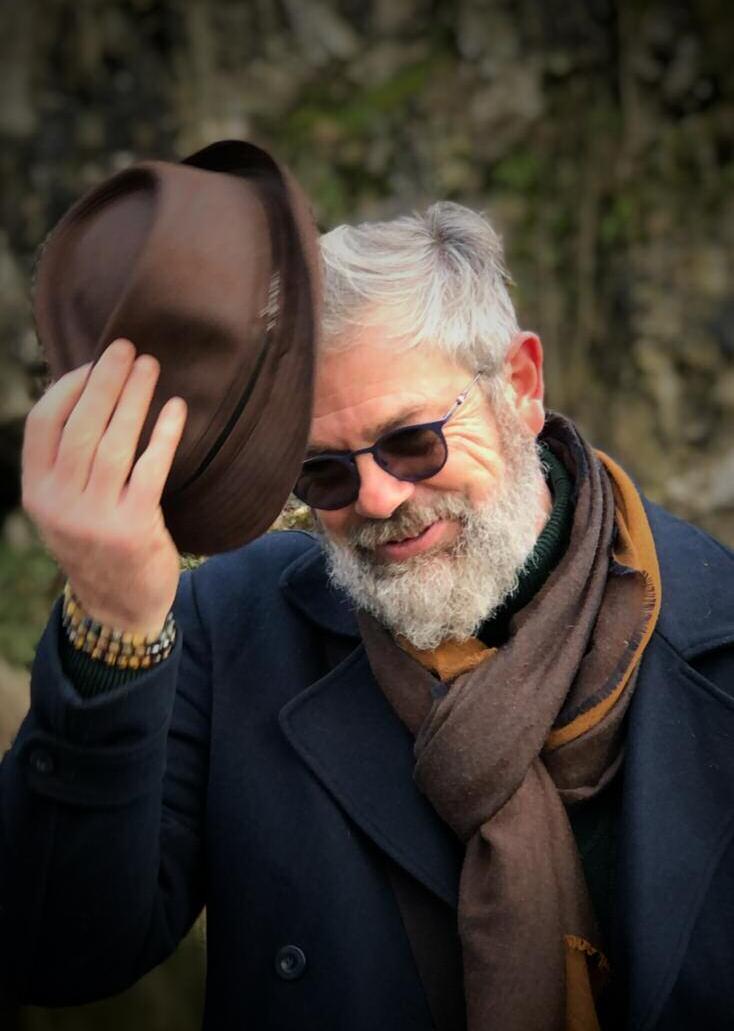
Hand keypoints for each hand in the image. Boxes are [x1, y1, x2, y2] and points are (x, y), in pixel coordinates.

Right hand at [22, 339, 187, 635]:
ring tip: (150, 367)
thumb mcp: (63, 508)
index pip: (43, 425)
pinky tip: (176, 409)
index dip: (67, 388)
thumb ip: (65, 464)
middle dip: (104, 381)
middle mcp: (60, 503)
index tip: (92, 364)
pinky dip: (164, 434)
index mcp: (36, 492)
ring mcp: (95, 516)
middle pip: (81, 426)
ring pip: (114, 443)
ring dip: (134, 399)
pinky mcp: (133, 527)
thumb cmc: (96, 544)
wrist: (119, 607)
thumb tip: (87, 394)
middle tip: (126, 349)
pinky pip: (150, 468)